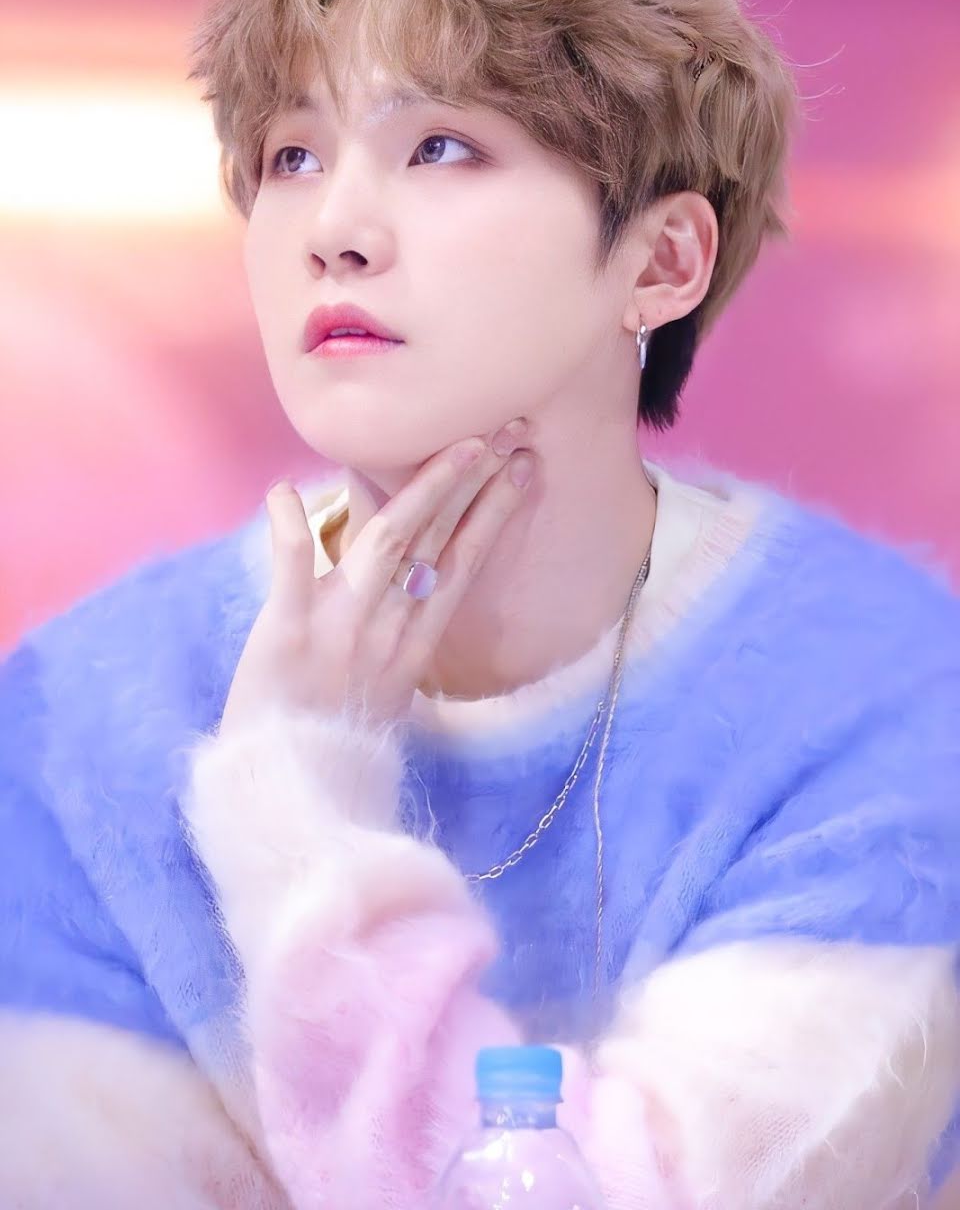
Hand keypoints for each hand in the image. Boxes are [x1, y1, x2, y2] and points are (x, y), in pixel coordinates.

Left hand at [220, 421, 535, 730]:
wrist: (282, 798)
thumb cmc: (329, 743)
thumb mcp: (384, 694)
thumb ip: (399, 639)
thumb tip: (414, 589)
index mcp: (412, 647)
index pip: (461, 565)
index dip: (492, 512)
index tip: (522, 468)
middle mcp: (386, 631)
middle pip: (438, 541)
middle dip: (475, 482)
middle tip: (509, 429)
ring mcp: (338, 629)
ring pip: (389, 541)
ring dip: (425, 489)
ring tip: (460, 444)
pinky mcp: (285, 634)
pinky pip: (293, 568)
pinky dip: (290, 526)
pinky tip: (286, 489)